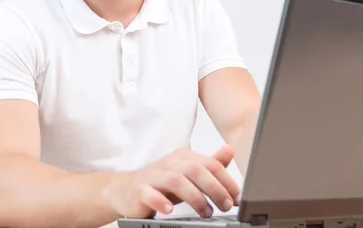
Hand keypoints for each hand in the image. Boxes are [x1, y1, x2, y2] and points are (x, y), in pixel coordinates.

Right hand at [108, 145, 239, 218]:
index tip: (237, 198)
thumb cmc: (161, 184)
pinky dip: (161, 201)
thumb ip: (210, 164)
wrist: (126, 190)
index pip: (210, 164)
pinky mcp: (139, 189)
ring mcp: (153, 176)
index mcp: (184, 157)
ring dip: (195, 198)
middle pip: (196, 170)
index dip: (227, 181)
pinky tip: (170, 210)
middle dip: (215, 189)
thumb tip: (230, 150)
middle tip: (226, 206)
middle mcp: (169, 163)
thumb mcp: (189, 174)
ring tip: (206, 213)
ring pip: (177, 180)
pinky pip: (150, 194)